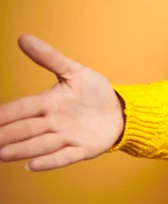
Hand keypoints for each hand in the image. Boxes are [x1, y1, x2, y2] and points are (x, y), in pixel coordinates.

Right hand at [0, 35, 123, 171]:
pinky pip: (64, 156)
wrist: (120, 110)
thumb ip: (49, 58)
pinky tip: (33, 166)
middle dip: (6, 134)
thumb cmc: (94, 91)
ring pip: (41, 144)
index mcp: (49, 103)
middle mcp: (54, 122)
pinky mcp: (83, 150)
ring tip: (2, 154)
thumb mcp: (74, 72)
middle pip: (26, 129)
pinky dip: (50, 161)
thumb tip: (23, 37)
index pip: (21, 108)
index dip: (5, 113)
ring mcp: (67, 137)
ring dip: (22, 149)